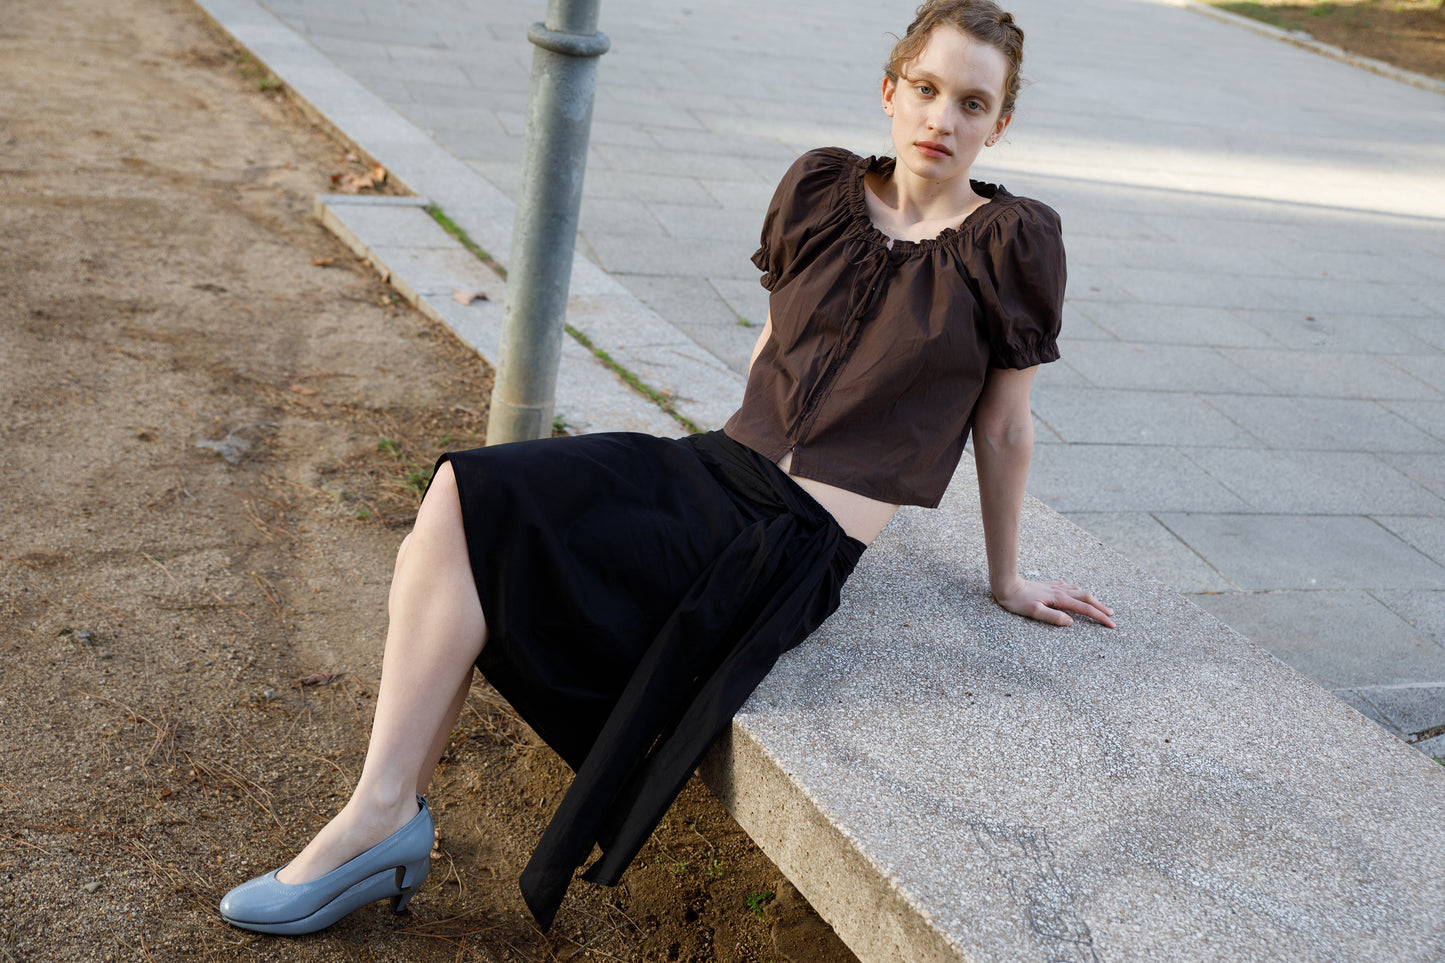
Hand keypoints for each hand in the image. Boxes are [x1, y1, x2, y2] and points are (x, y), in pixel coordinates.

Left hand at [992, 576, 1114, 627]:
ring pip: (1079, 591)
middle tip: (1111, 617)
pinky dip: (1078, 591)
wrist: (1006, 584)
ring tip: (1099, 606)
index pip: (1085, 609)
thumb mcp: (1034, 612)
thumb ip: (1053, 617)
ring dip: (1092, 599)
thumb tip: (1071, 622)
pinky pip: (1069, 587)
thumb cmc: (1017, 601)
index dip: (1099, 617)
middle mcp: (1060, 591)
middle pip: (1087, 598)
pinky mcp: (1049, 585)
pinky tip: (1076, 592)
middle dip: (1100, 608)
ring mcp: (1055, 587)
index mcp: (1059, 599)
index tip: (1111, 625)